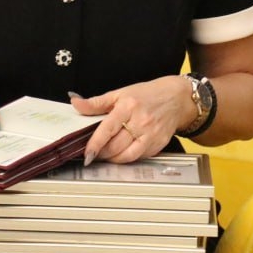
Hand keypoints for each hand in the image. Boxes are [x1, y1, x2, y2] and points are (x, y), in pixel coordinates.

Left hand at [71, 76, 194, 164]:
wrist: (177, 98)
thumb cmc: (148, 94)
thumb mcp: (120, 93)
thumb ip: (96, 102)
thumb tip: (75, 103)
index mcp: (128, 106)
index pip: (107, 129)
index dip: (95, 144)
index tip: (86, 154)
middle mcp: (141, 121)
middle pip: (116, 146)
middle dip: (101, 153)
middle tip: (94, 153)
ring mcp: (151, 134)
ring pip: (127, 156)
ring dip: (113, 159)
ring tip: (106, 155)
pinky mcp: (159, 144)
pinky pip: (139, 157)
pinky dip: (128, 158)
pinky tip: (123, 152)